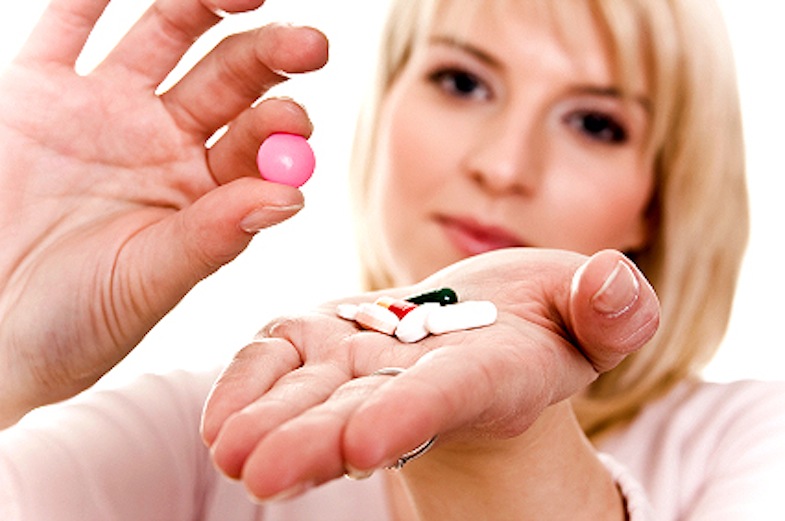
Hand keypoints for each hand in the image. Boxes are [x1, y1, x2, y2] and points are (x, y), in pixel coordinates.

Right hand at [0, 0, 327, 425]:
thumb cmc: (72, 321)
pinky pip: (68, 23)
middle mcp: (164, 142)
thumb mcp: (147, 281)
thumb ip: (212, 236)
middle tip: (311, 45)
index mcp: (202, 191)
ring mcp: (105, 110)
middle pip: (229, 80)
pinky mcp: (38, 88)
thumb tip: (290, 194)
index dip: (280, 128)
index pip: (255, 143)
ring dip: (206, 5)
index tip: (298, 122)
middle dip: (270, 58)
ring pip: (166, 36)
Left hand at [202, 248, 658, 500]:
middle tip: (264, 474)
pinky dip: (248, 381)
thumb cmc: (549, 318)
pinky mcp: (323, 339)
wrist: (484, 325)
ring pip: (313, 396)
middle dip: (316, 442)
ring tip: (227, 450)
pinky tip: (220, 414)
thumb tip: (611, 286)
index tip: (371, 441)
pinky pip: (279, 360)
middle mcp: (414, 384)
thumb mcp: (590, 309)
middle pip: (364, 415)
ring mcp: (361, 365)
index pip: (448, 396)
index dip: (413, 415)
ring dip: (270, 422)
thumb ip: (608, 308)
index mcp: (488, 374)